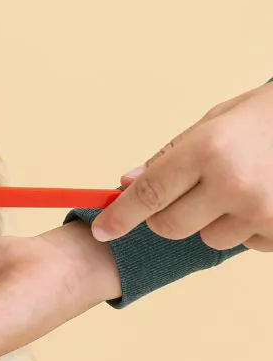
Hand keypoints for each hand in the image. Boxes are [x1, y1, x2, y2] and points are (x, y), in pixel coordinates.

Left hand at [91, 82, 272, 250]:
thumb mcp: (215, 122)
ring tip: (244, 185)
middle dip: (167, 216)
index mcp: (208, 150)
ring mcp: (261, 210)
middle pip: (169, 226)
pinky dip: (250, 227)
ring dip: (216, 220)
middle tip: (190, 193)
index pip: (147, 195)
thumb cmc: (266, 117)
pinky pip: (247, 243)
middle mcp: (232, 184)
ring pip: (208, 237)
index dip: (120, 216)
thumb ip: (169, 157)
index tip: (103, 229)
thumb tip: (126, 184)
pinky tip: (267, 197)